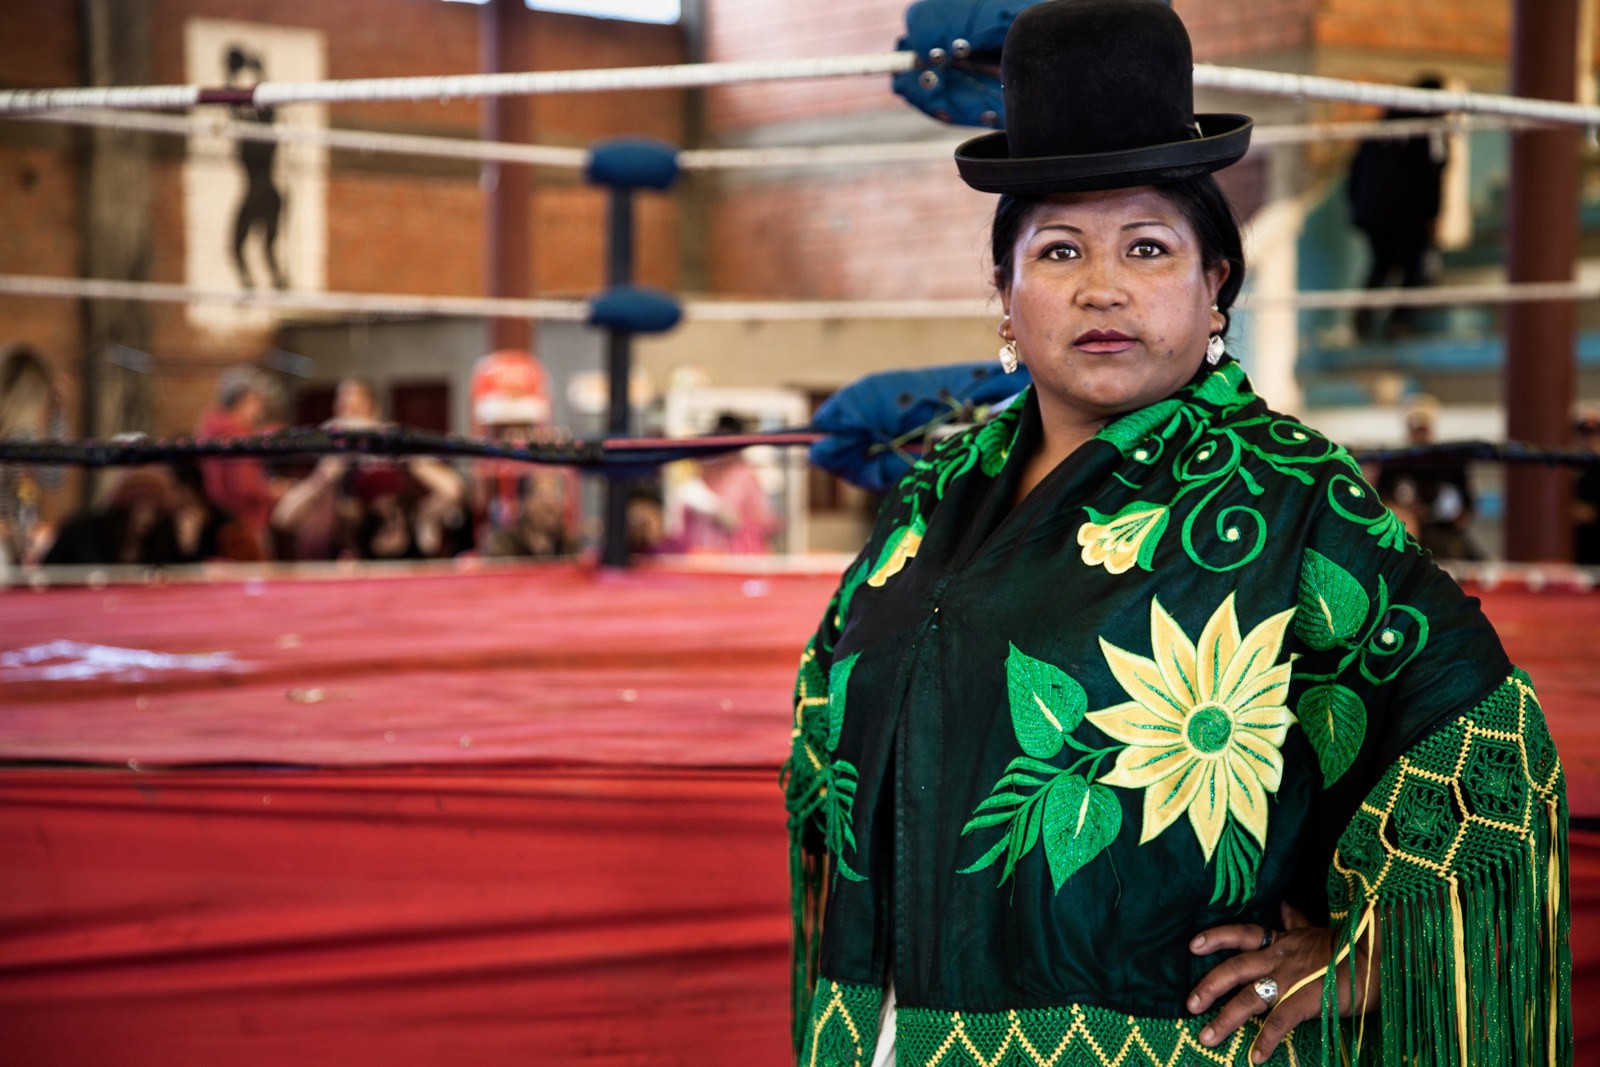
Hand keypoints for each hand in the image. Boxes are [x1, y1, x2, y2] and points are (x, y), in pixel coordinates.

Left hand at [1186, 902, 1376, 1062]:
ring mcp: (1289, 980)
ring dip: (1224, 1020)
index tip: (1191, 946)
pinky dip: (1265, 1042)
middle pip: (1233, 969)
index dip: (1214, 937)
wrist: (1379, 960)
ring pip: (1247, 999)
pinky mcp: (1304, 1001)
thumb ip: (1296, 922)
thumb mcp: (1318, 930)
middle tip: (1188, 1004)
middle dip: (1207, 986)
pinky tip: (1255, 1057)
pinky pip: (1278, 1023)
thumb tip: (1284, 905)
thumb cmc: (1352, 946)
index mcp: (1281, 941)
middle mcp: (1278, 959)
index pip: (1240, 933)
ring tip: (1206, 1037)